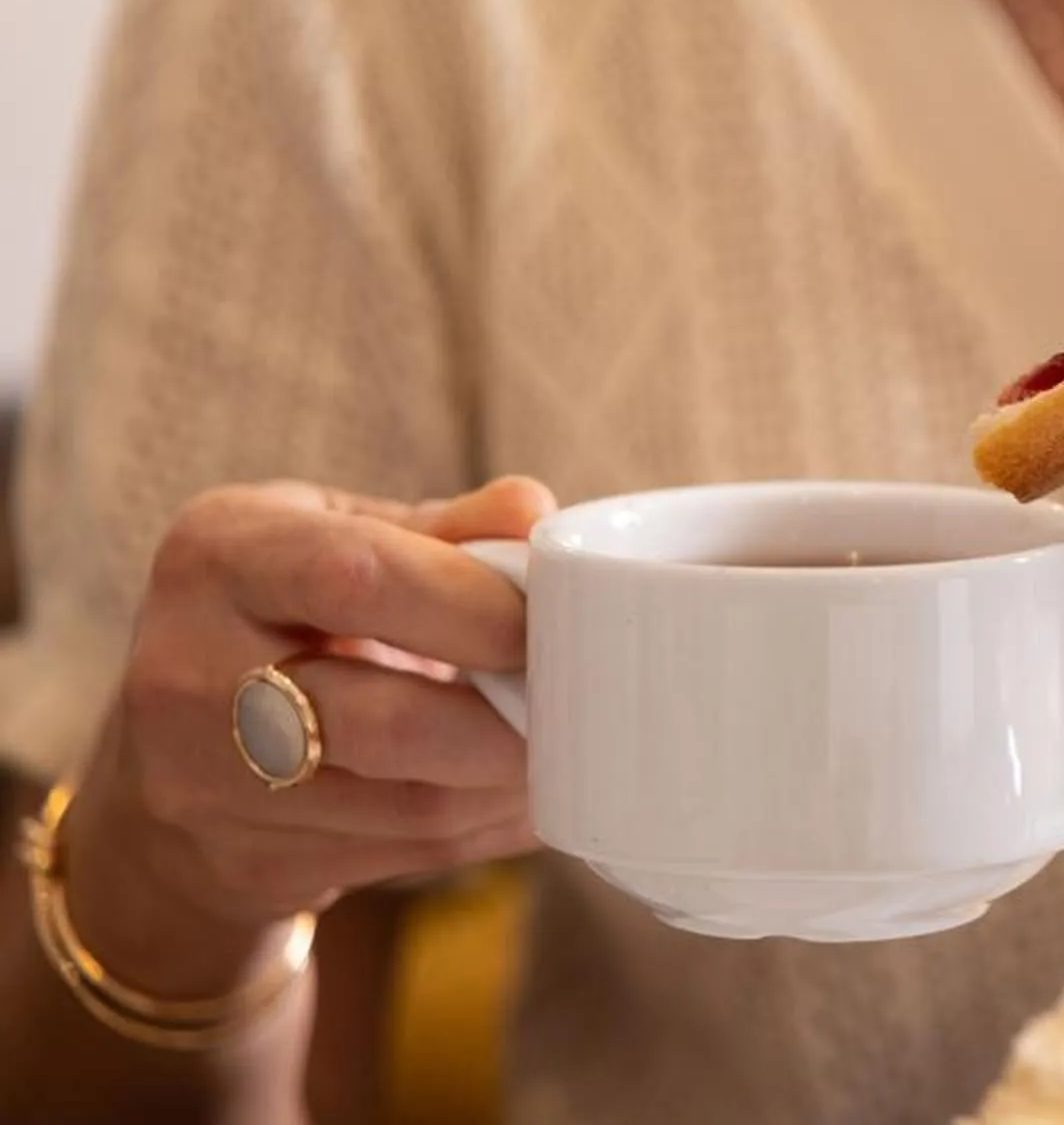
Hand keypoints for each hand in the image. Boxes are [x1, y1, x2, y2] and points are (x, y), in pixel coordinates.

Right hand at [57, 479, 549, 996]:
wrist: (169, 755)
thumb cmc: (282, 615)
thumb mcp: (328, 536)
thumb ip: (439, 528)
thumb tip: (538, 513)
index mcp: (217, 559)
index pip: (355, 577)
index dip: (473, 604)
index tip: (548, 617)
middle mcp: (188, 674)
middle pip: (380, 717)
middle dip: (507, 716)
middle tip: (581, 697)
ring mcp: (206, 786)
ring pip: (407, 804)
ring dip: (514, 781)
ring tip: (574, 744)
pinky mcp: (251, 863)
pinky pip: (408, 853)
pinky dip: (491, 824)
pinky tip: (532, 792)